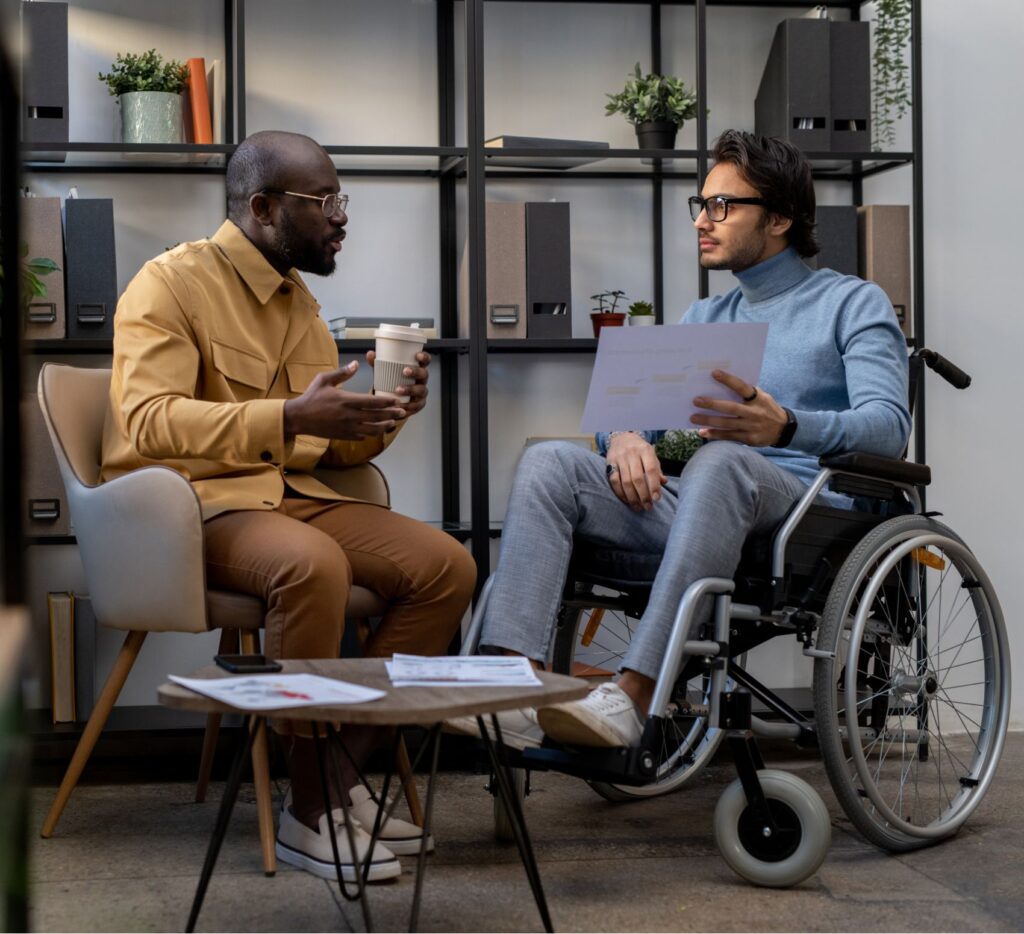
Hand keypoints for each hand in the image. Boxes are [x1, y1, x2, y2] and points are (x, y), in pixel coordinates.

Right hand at [283, 361, 406, 440]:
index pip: (373, 402)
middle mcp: (349, 416)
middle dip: (392, 414)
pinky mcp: (344, 436)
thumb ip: (342, 373)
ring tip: (393, 423)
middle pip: (376, 416)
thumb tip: (356, 363)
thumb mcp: (324, 380)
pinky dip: (371, 434)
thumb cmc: (311, 397)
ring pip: (372, 430)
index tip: (397, 400)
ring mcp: (347, 428)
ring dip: (385, 426)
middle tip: (403, 412)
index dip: (387, 402)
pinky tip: (376, 430)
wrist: (299, 418)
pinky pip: (362, 436)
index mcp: (346, 400)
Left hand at [366, 349, 430, 416]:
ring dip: (410, 389)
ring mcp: (421, 392)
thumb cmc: (392, 380)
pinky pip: (416, 405)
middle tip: (404, 371)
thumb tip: (370, 354)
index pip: (425, 360)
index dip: (424, 357)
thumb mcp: (385, 371)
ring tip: (397, 390)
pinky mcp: (418, 404)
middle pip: (424, 374)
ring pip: (420, 390)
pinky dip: (408, 405)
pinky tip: (400, 405)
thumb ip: (378, 363)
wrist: (393, 399)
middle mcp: (422, 379)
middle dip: (416, 372)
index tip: (417, 355)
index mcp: (417, 368)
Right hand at [606, 432, 666, 511]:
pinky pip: (614, 481)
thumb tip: (664, 482)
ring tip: (638, 507)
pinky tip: (626, 501)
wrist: (622, 438)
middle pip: (637, 478)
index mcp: (645, 450)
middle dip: (643, 495)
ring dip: (632, 497)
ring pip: (625, 481)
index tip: (656, 499)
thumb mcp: (651, 455)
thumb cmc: (640, 450)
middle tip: (648, 507)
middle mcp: (632, 453)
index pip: (651, 469)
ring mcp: (619, 458)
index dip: (654, 485)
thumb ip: (657, 469)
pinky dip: (620, 493)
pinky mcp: (609, 463)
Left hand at [690, 369, 787, 446]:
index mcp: (758, 398)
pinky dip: (715, 434)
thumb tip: (722, 386)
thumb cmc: (766, 408)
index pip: (742, 387)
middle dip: (712, 404)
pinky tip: (703, 432)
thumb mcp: (762, 397)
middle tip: (696, 401)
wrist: (783, 429)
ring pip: (727, 423)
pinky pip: (729, 436)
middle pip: (731, 408)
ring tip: (693, 417)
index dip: (728, 380)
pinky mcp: (749, 439)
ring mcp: (751, 427)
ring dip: (709, 420)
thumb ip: (747, 393)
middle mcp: (755, 412)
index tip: (714, 373)